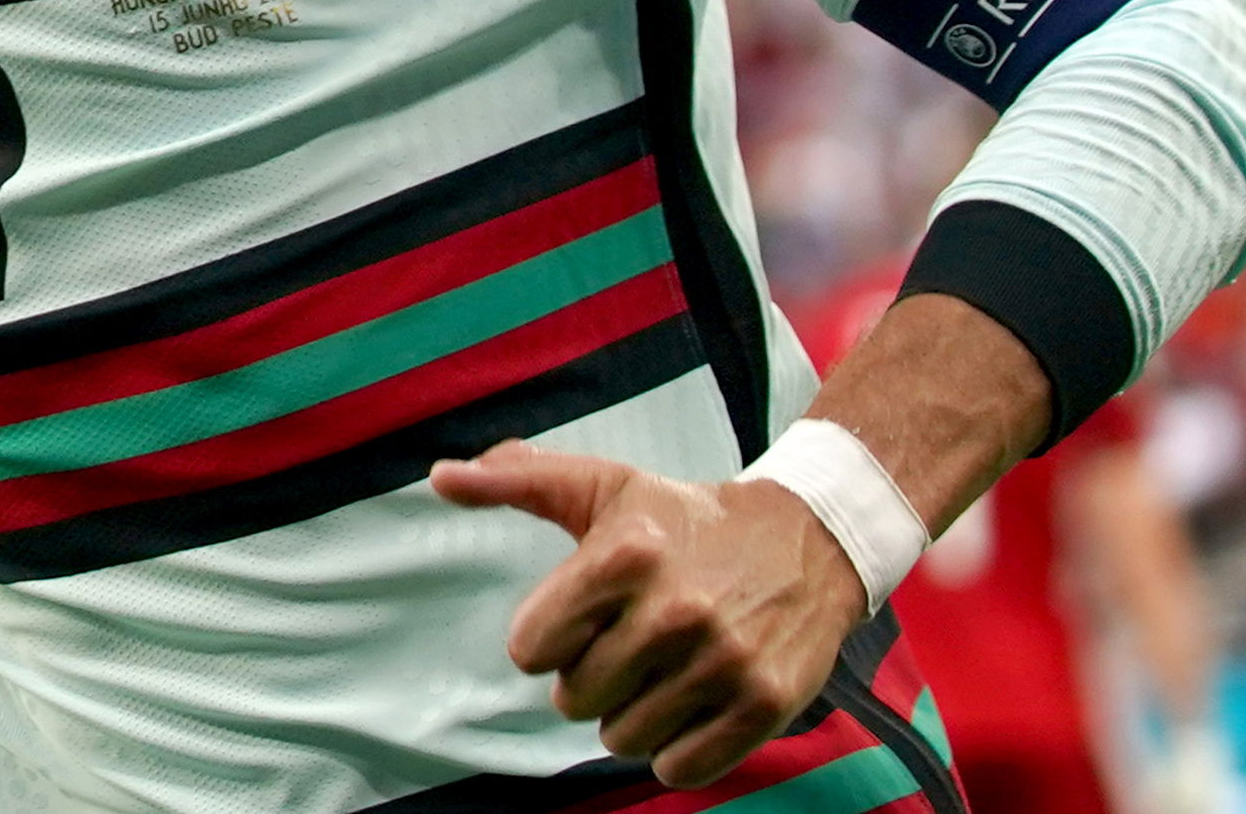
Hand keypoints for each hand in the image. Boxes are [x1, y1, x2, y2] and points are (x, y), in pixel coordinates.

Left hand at [430, 440, 863, 782]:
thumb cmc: (683, 516)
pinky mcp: (763, 703)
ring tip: (664, 666)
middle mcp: (674, 609)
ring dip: (632, 713)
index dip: (547, 640)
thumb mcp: (603, 487)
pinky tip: (694, 699)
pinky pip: (679, 769)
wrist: (807, 540)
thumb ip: (517, 481)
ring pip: (622, 739)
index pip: (530, 649)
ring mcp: (723, 660)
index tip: (580, 618)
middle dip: (591, 678)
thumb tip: (438, 476)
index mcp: (624, 553)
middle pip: (574, 700)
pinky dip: (677, 748)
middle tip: (629, 642)